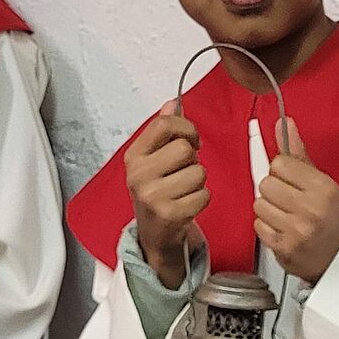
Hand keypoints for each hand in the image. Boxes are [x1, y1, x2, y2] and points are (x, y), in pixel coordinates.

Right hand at [126, 101, 205, 286]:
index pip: (164, 125)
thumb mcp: (152, 160)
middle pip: (184, 149)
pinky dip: (201, 199)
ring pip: (198, 172)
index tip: (190, 138)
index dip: (186, 128)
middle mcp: (139, 175)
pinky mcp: (170, 215)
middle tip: (182, 172)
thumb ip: (163, 131)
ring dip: (198, 181)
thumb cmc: (156, 193)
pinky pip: (204, 195)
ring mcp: (153, 196)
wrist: (154, 235)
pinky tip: (187, 204)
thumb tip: (173, 103)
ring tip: (183, 190)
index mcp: (134, 156)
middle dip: (192, 159)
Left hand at [255, 116, 338, 283]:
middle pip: (266, 183)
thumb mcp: (320, 182)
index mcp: (322, 188)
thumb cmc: (329, 217)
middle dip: (273, 191)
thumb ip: (298, 154)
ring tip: (286, 216)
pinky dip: (267, 228)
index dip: (281, 171)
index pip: (279, 163)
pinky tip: (283, 230)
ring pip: (259, 205)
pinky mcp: (284, 248)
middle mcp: (311, 209)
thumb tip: (284, 123)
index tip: (291, 182)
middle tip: (289, 201)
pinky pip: (258, 226)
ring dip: (268, 210)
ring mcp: (297, 230)